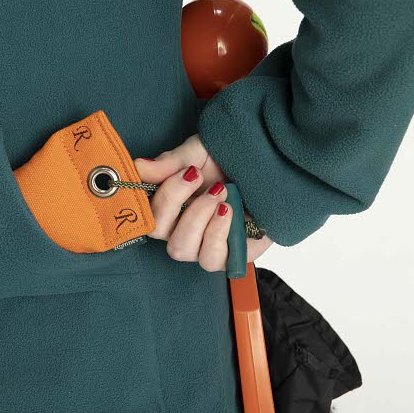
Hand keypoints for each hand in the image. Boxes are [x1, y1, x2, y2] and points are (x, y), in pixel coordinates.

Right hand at [134, 133, 272, 270]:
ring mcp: (204, 246)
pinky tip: (228, 212)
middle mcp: (182, 228)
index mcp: (170, 204)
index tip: (181, 171)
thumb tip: (138, 167)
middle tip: (198, 176)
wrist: (276, 169)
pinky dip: (216, 234)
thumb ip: (169, 162)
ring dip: (196, 219)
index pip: (145, 212)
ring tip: (220, 194)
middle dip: (175, 201)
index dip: (156, 197)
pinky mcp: (230, 258)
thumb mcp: (199, 152)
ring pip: (181, 249)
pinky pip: (211, 260)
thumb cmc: (234, 161)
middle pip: (159, 232)